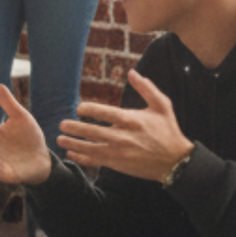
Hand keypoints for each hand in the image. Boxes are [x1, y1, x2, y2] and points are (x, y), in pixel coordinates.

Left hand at [56, 72, 192, 179]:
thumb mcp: (162, 105)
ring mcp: (120, 153)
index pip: (106, 113)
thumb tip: (132, 72)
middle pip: (94, 132)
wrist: (175, 161)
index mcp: (132, 120)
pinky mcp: (118, 164)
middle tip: (62, 124)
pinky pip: (96, 162)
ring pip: (91, 148)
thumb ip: (146, 88)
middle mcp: (124, 137)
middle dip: (75, 128)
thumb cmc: (168, 130)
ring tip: (60, 139)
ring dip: (74, 144)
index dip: (90, 110)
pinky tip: (72, 155)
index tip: (79, 108)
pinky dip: (82, 159)